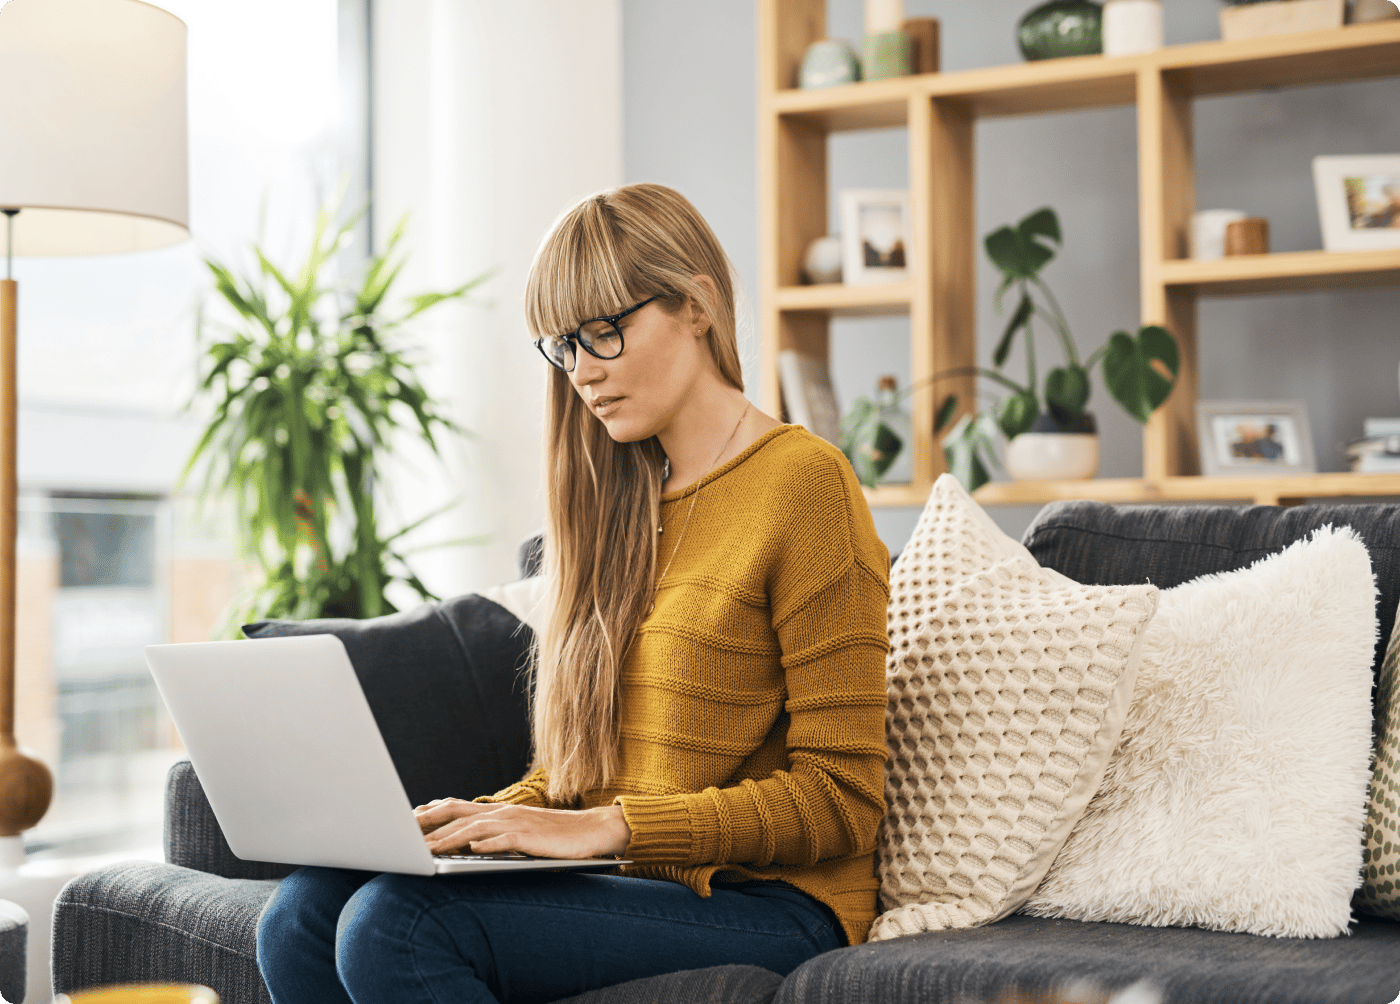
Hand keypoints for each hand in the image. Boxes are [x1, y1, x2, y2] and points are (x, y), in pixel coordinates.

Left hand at [413, 799, 630, 858]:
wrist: (593, 831)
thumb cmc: (554, 836)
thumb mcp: (519, 831)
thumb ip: (492, 832)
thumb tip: (462, 841)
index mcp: (498, 810)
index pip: (454, 806)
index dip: (427, 812)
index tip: (404, 821)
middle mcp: (503, 812)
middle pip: (457, 813)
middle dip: (427, 823)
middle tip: (401, 833)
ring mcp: (517, 823)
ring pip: (475, 828)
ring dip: (448, 838)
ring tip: (425, 850)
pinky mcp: (532, 838)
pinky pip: (506, 841)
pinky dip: (488, 844)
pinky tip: (472, 851)